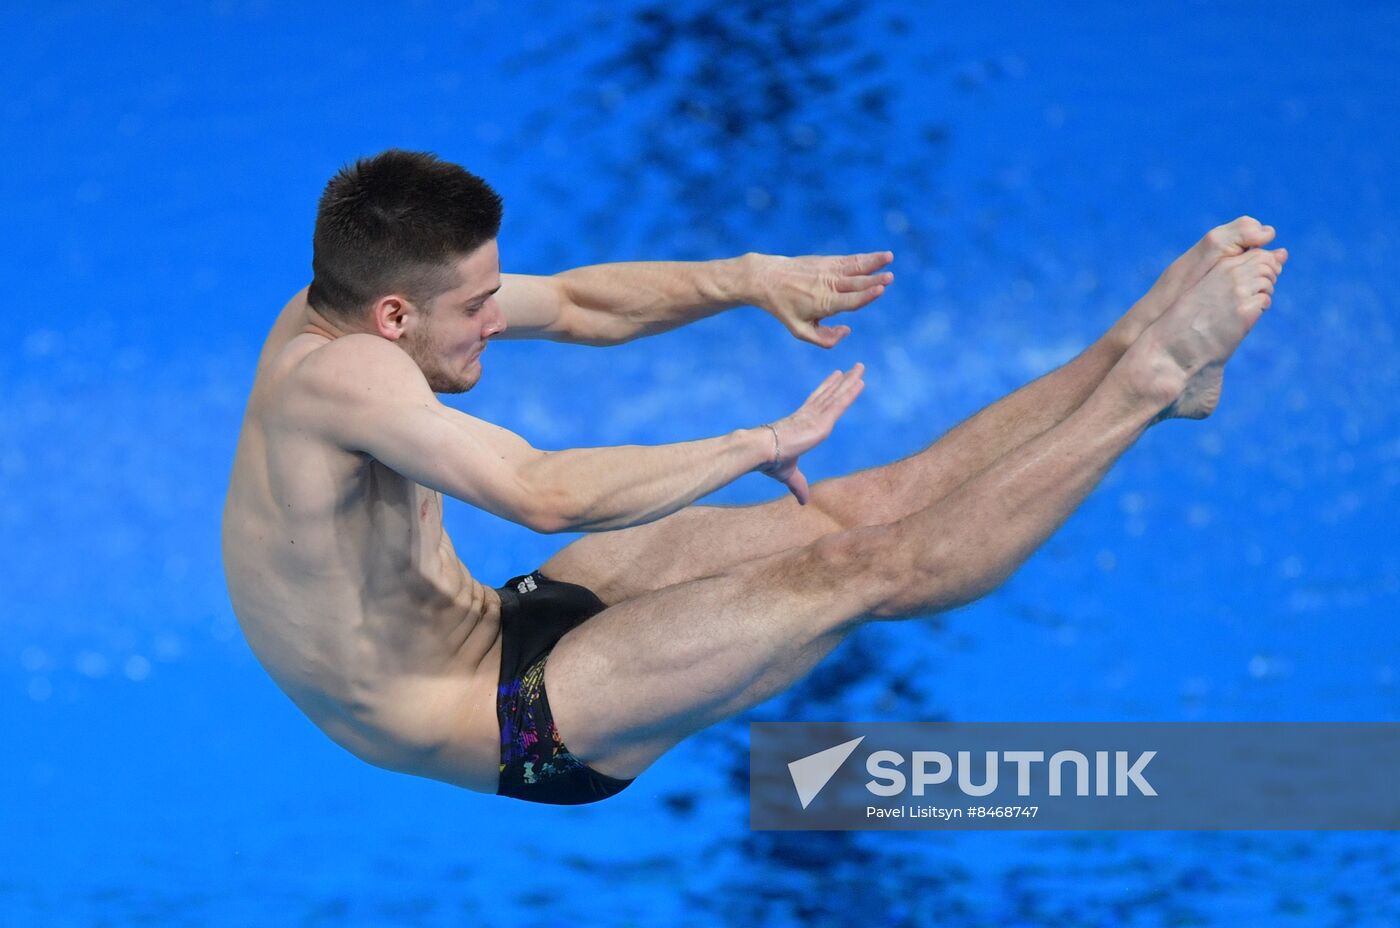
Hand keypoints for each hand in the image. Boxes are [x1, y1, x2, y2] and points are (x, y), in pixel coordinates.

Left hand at [747, 251, 893, 347]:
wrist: (766, 279)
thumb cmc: (784, 308)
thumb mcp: (799, 330)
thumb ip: (824, 338)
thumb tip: (847, 331)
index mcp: (823, 304)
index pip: (849, 301)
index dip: (865, 296)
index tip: (880, 290)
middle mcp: (827, 285)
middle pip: (855, 283)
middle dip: (873, 280)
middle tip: (890, 278)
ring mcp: (827, 271)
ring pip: (854, 267)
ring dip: (873, 262)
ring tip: (889, 258)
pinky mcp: (826, 261)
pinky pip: (849, 260)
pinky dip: (864, 258)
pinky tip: (878, 256)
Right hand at [757, 364, 865, 503]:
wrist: (760, 451)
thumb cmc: (769, 461)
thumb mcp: (789, 475)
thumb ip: (798, 485)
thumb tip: (803, 502)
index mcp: (799, 422)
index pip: (817, 402)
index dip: (827, 389)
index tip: (836, 377)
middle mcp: (808, 415)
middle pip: (830, 394)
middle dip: (843, 381)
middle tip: (856, 367)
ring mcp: (815, 417)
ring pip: (837, 395)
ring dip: (851, 381)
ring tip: (862, 367)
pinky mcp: (820, 422)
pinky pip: (839, 404)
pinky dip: (850, 393)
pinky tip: (861, 383)